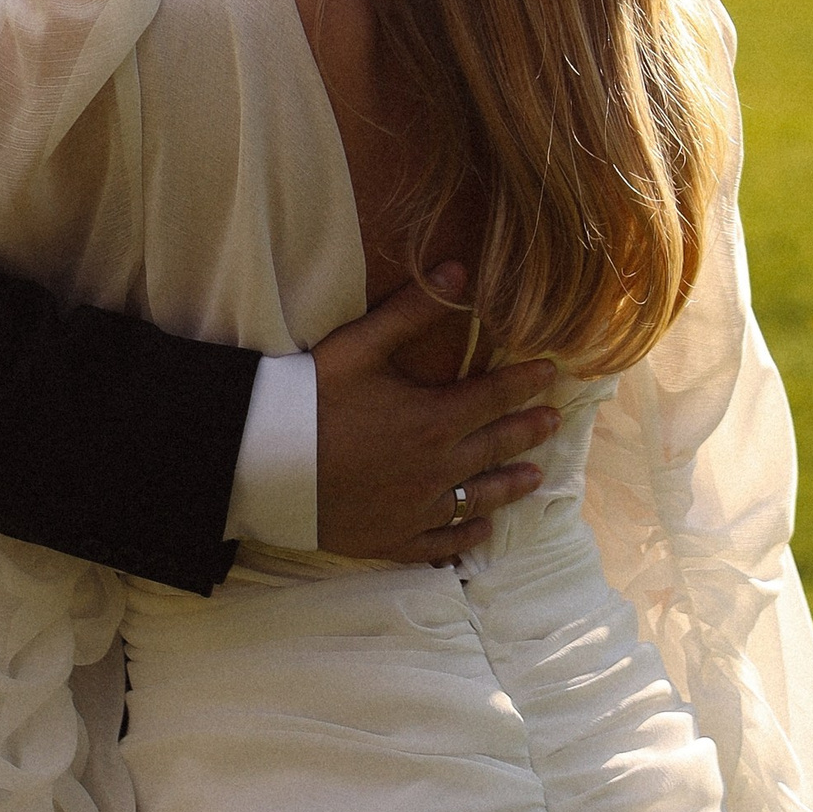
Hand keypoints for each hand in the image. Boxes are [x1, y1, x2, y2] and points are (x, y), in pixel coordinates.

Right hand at [311, 273, 561, 562]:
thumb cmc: (309, 396)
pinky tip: (480, 530)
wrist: (258, 460)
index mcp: (434, 419)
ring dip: (509, 485)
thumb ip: (413, 309)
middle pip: (495, 446)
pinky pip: (439, 542)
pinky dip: (464, 535)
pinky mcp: (389, 539)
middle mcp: (435, 468)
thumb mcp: (361, 344)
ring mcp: (414, 509)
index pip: (496, 396)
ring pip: (476, 497)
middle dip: (528, 431)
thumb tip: (458, 268)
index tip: (552, 374)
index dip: (527, 382)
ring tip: (534, 477)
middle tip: (554, 423)